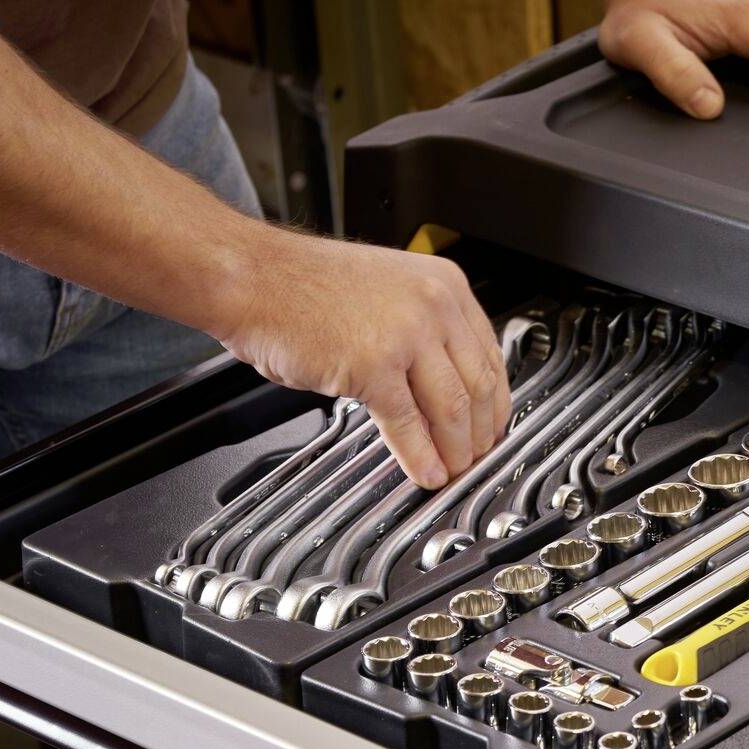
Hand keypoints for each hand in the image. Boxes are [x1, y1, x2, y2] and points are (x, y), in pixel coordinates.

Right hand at [217, 231, 510, 488]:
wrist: (252, 277)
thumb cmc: (303, 286)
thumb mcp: (386, 293)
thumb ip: (424, 331)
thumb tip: (446, 383)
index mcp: (444, 285)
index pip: (488, 354)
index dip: (496, 401)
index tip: (493, 426)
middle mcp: (432, 305)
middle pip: (478, 385)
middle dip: (480, 433)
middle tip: (477, 458)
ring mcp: (405, 334)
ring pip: (451, 408)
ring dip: (456, 449)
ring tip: (454, 471)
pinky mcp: (373, 365)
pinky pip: (408, 422)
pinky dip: (420, 455)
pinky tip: (425, 471)